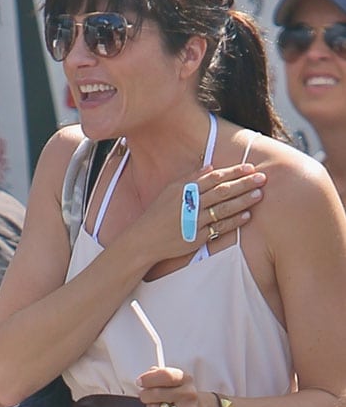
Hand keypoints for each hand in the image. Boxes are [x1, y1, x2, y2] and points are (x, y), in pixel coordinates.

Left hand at [136, 366, 216, 406]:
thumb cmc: (183, 395)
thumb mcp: (176, 380)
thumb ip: (160, 375)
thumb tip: (147, 375)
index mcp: (186, 380)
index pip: (165, 375)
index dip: (149, 378)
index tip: (140, 381)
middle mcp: (188, 394)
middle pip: (156, 393)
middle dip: (145, 394)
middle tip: (146, 395)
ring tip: (158, 406)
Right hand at [138, 163, 265, 261]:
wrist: (144, 239)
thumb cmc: (157, 214)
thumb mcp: (169, 192)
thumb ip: (190, 179)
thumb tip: (210, 166)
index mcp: (183, 191)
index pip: (213, 178)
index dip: (232, 172)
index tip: (249, 167)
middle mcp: (189, 205)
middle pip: (221, 191)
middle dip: (243, 183)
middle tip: (262, 178)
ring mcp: (193, 222)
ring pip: (223, 209)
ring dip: (242, 201)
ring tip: (259, 194)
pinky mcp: (195, 238)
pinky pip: (218, 228)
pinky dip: (233, 221)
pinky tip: (247, 216)